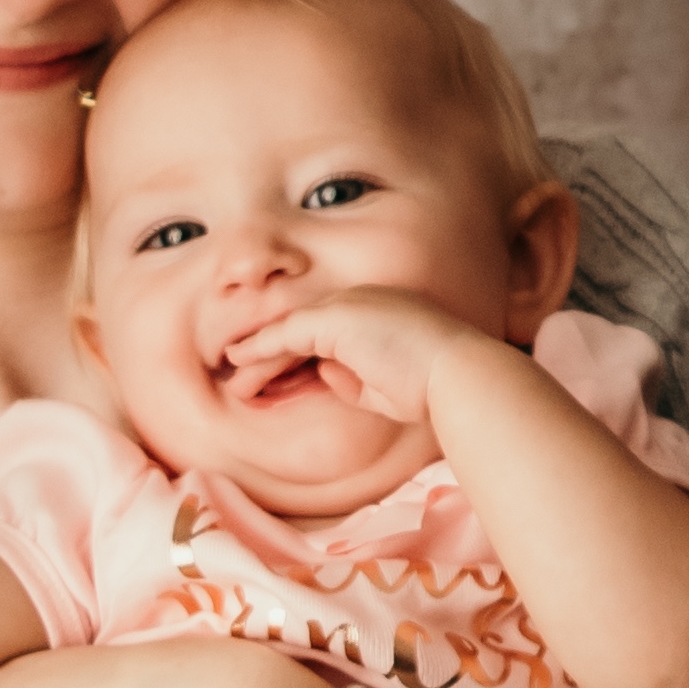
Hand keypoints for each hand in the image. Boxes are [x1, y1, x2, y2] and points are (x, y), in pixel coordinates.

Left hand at [226, 283, 487, 426]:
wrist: (456, 374)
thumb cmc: (431, 387)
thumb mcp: (383, 387)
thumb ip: (352, 379)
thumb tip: (321, 376)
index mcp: (377, 313)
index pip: (326, 334)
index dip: (296, 357)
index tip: (277, 379)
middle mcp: (360, 300)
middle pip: (303, 327)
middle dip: (271, 352)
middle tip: (243, 376)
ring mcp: (347, 303)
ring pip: (290, 329)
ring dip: (259, 354)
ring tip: (232, 375)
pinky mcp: (333, 317)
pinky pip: (285, 334)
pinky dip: (259, 348)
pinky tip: (237, 360)